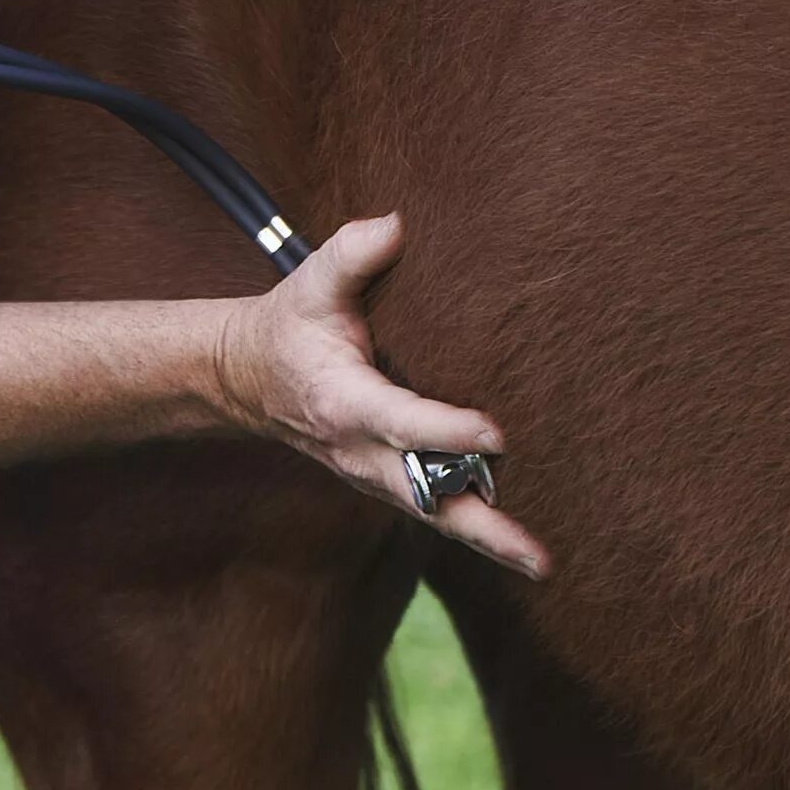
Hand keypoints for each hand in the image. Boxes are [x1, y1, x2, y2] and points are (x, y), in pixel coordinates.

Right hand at [213, 214, 550, 580]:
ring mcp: (374, 475)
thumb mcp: (310, 283)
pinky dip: (475, 530)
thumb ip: (353, 253)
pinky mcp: (387, 482)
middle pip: (427, 497)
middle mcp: (361, 452)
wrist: (249, 378)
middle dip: (481, 526)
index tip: (495, 434)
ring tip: (541, 563)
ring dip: (487, 539)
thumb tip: (397, 225)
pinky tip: (519, 546)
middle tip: (534, 553)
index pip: (402, 421)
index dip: (447, 431)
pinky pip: (433, 510)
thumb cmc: (289, 326)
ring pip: (434, 515)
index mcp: (343, 403)